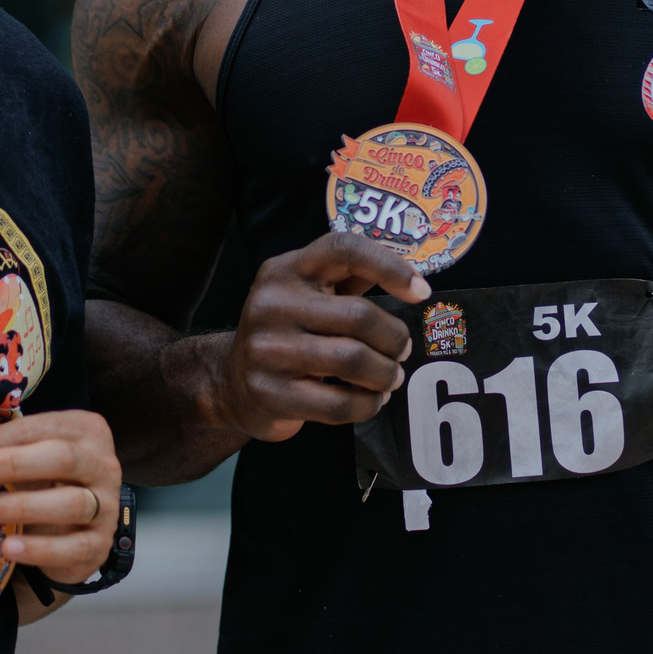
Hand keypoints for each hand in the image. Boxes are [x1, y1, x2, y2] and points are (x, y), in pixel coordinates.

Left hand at [0, 410, 122, 584]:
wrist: (69, 531)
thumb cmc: (40, 483)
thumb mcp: (24, 458)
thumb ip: (0, 449)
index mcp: (84, 432)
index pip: (45, 429)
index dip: (5, 440)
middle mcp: (103, 464)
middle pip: (64, 458)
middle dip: (13, 465)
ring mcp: (107, 506)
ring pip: (72, 503)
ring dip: (22, 506)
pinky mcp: (100, 544)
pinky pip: (74, 547)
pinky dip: (40, 549)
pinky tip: (9, 548)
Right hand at [217, 234, 428, 441]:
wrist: (231, 381)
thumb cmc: (290, 331)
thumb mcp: (310, 294)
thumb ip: (352, 280)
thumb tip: (413, 282)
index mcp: (286, 269)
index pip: (344, 249)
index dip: (390, 266)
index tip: (421, 292)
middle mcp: (271, 303)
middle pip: (359, 315)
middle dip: (395, 338)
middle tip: (403, 350)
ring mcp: (267, 350)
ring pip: (353, 361)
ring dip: (386, 374)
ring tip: (391, 377)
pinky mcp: (270, 393)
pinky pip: (339, 403)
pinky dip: (368, 404)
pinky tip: (371, 399)